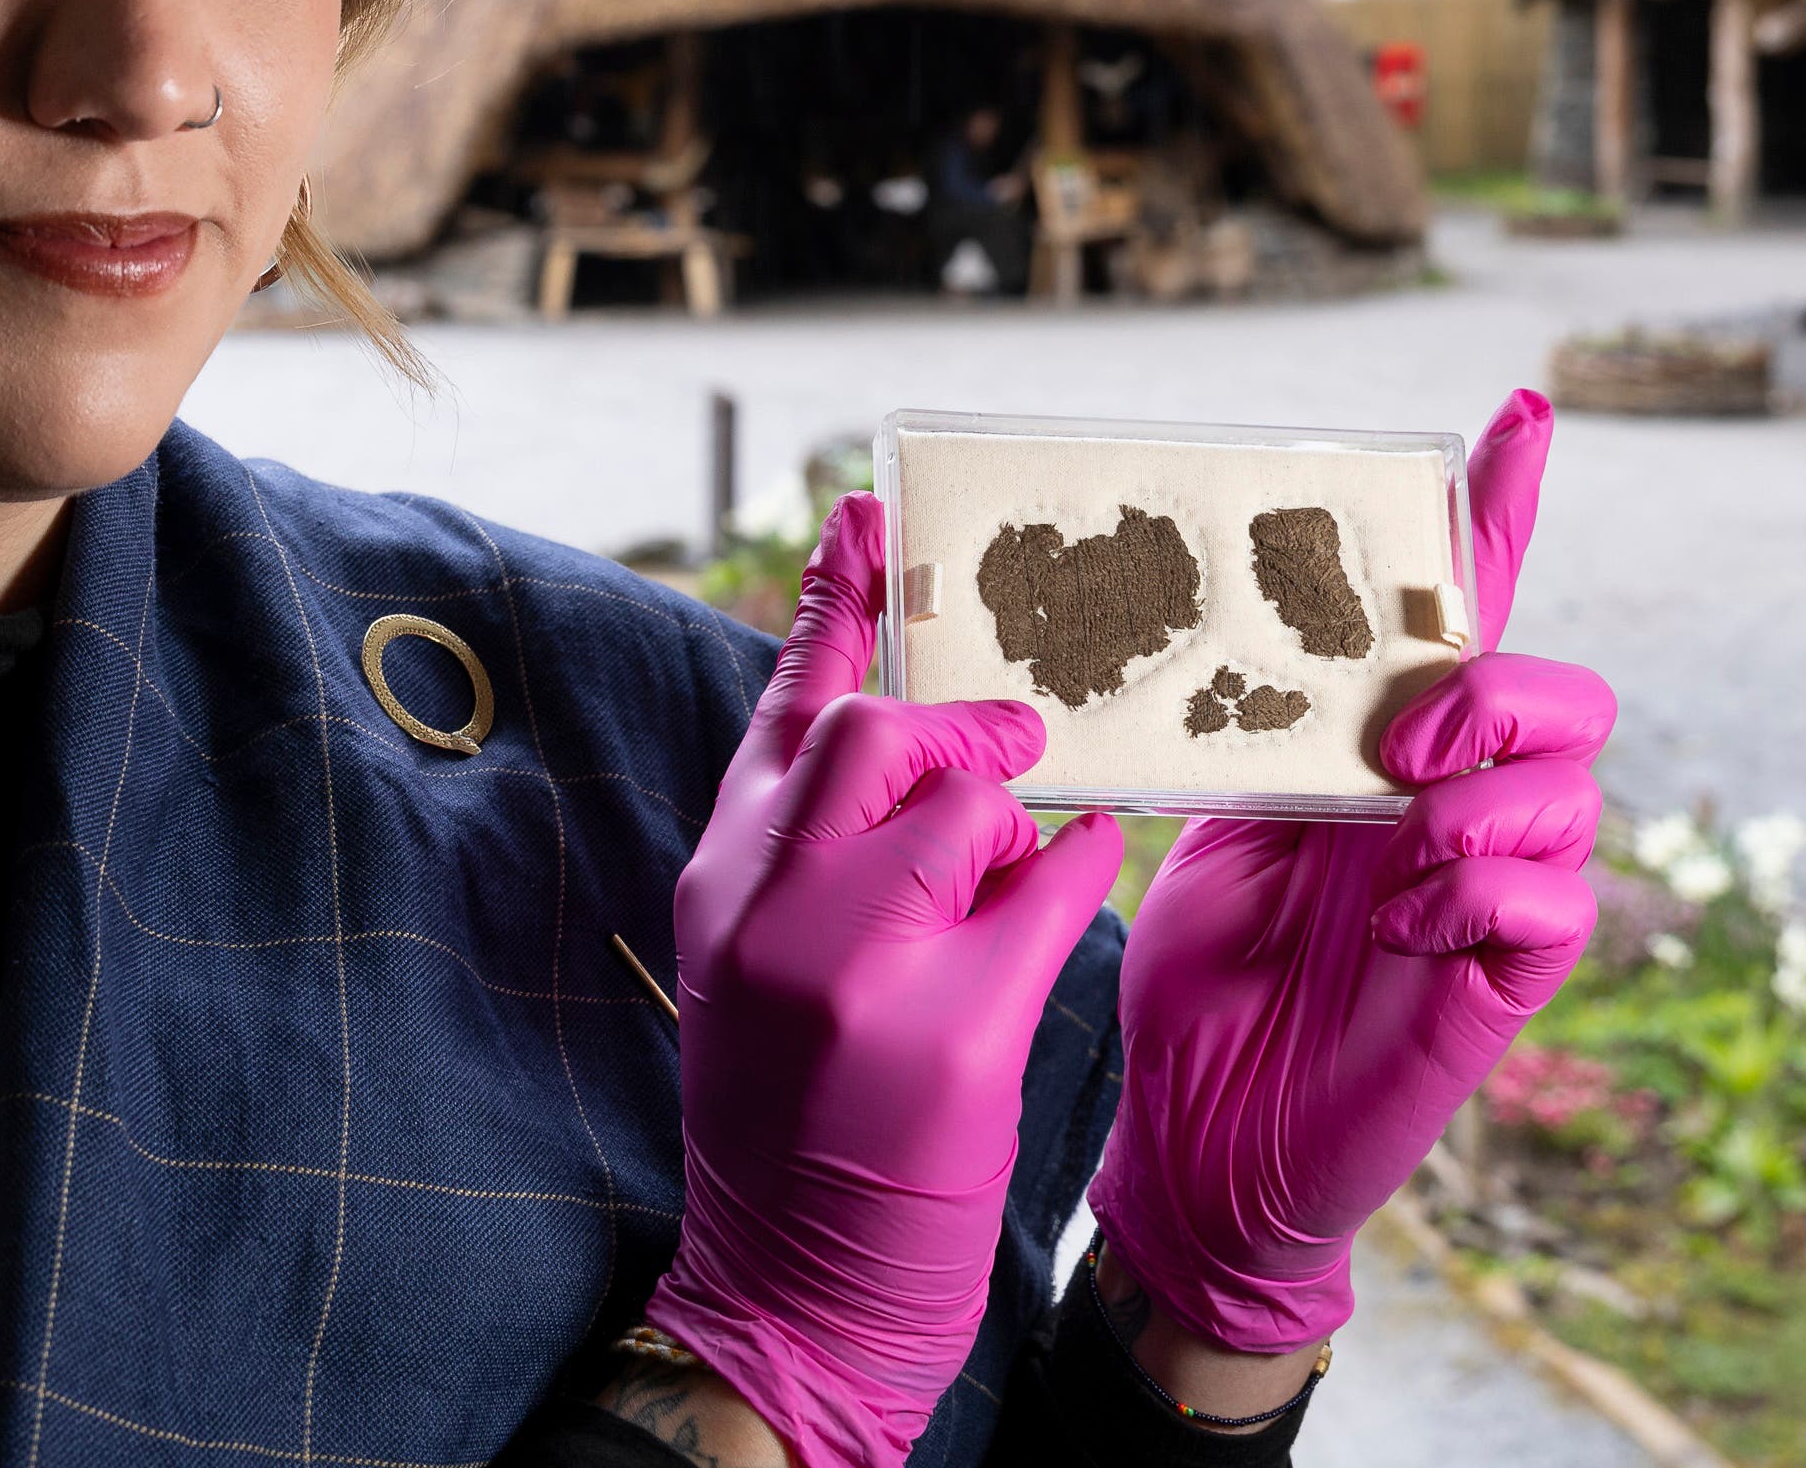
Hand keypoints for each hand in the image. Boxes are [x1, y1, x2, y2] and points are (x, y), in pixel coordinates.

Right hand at [641, 493, 1125, 1467]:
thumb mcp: (765, 960)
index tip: (867, 509)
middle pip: (881, 728)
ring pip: (972, 801)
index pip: (784, 702)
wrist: (794, 1297)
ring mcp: (852, 965)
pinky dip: (1079, 871)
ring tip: (1018, 872)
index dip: (831, 599)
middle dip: (965, 725)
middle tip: (1013, 739)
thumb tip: (928, 733)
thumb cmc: (801, 1123)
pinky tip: (1067, 889)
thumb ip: (819, 844)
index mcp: (726, 876)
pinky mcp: (947, 1030)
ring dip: (1023, 818)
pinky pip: (1054, 886)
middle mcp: (772, 904)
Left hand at [1087, 389, 1614, 1357]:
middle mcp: (1460, 804)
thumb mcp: (1200, 820)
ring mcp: (1492, 889)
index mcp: (1388, 747)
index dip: (1501, 510)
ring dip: (1474, 802)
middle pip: (1565, 689)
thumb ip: (1235, 727)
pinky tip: (1398, 928)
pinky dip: (1472, 893)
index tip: (1523, 410)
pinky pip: (1553, 900)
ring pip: (1572, 787)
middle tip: (1395, 744)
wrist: (1203, 1134)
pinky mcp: (1506, 979)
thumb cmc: (1206, 975)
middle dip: (1491, 691)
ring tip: (1383, 856)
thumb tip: (1202, 619)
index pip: (1464, 612)